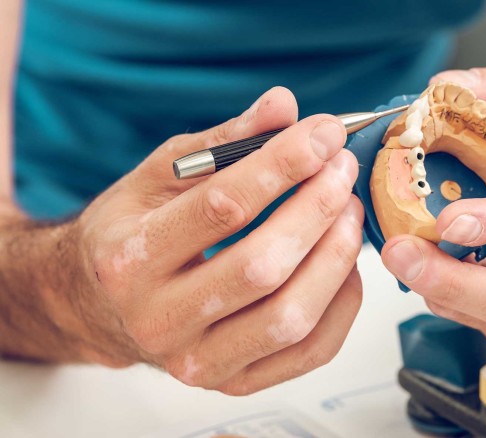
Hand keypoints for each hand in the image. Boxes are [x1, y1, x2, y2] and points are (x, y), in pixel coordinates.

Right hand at [48, 87, 362, 393]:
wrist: (99, 306)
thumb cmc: (133, 233)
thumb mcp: (160, 176)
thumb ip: (223, 141)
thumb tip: (283, 104)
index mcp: (129, 259)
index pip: (223, 207)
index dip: (284, 164)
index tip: (324, 133)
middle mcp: (157, 320)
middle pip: (262, 266)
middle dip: (317, 208)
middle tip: (343, 169)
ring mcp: (197, 361)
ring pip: (290, 316)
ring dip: (336, 256)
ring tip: (350, 210)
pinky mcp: (233, 384)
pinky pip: (309, 351)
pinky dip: (342, 303)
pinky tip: (345, 263)